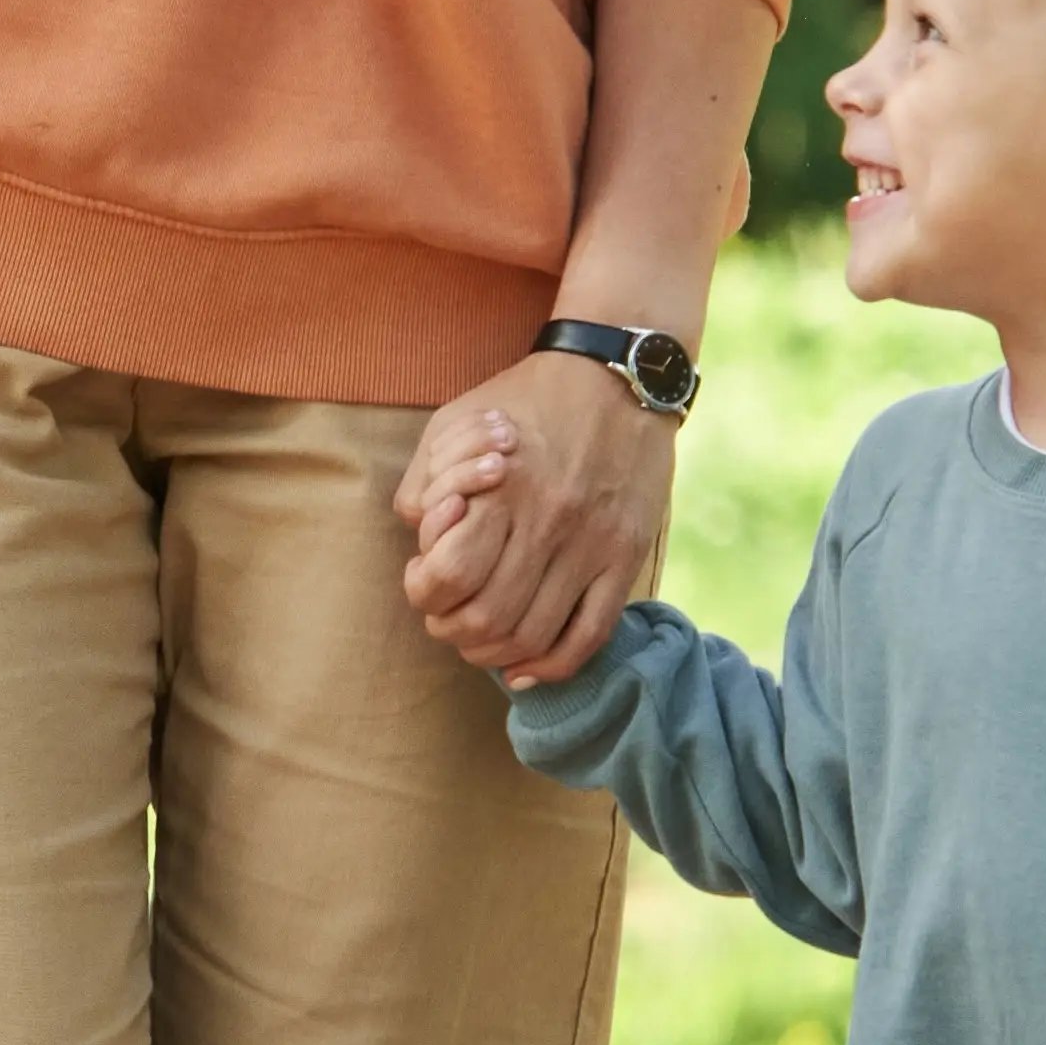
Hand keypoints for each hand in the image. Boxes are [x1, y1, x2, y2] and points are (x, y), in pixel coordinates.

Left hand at [394, 347, 667, 682]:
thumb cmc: (524, 400)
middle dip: (453, 630)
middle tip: (448, 617)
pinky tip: (527, 668)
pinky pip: (590, 635)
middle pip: (487, 618)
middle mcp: (547, 522)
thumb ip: (425, 482)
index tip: (424, 577)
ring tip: (481, 639)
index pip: (447, 577)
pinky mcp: (625, 558)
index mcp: (500, 488)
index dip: (424, 592)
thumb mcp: (455, 420)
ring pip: (534, 636)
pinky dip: (553, 665)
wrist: (617, 377)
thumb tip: (420, 543)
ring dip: (495, 653)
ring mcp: (592, 545)